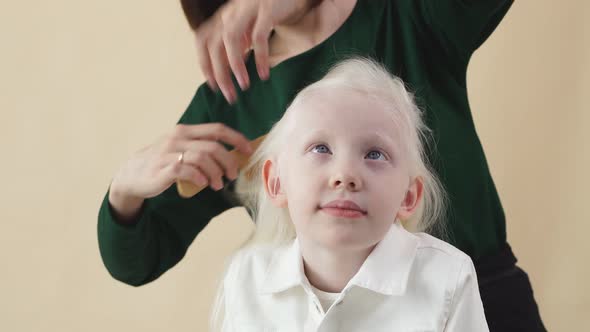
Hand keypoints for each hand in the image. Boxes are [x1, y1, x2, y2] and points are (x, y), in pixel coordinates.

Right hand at [110, 123, 252, 202]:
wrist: (132, 174)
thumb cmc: (163, 162)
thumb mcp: (182, 149)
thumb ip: (202, 148)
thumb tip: (232, 155)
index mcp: (186, 131)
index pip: (217, 129)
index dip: (236, 138)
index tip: (248, 150)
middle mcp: (178, 138)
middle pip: (213, 146)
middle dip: (228, 161)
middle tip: (232, 175)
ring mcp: (169, 152)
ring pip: (202, 158)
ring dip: (215, 173)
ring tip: (218, 184)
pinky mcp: (163, 168)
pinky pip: (186, 170)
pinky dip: (199, 177)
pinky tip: (202, 184)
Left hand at [193, 0, 313, 102]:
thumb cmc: (268, 12)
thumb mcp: (247, 29)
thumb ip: (237, 45)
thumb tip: (229, 71)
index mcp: (223, 18)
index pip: (203, 41)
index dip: (204, 64)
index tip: (213, 86)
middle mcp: (230, 13)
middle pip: (214, 45)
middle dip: (220, 73)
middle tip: (229, 95)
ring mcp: (246, 10)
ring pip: (231, 39)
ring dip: (236, 66)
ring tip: (244, 86)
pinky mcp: (266, 10)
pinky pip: (259, 37)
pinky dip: (260, 57)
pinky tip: (264, 74)